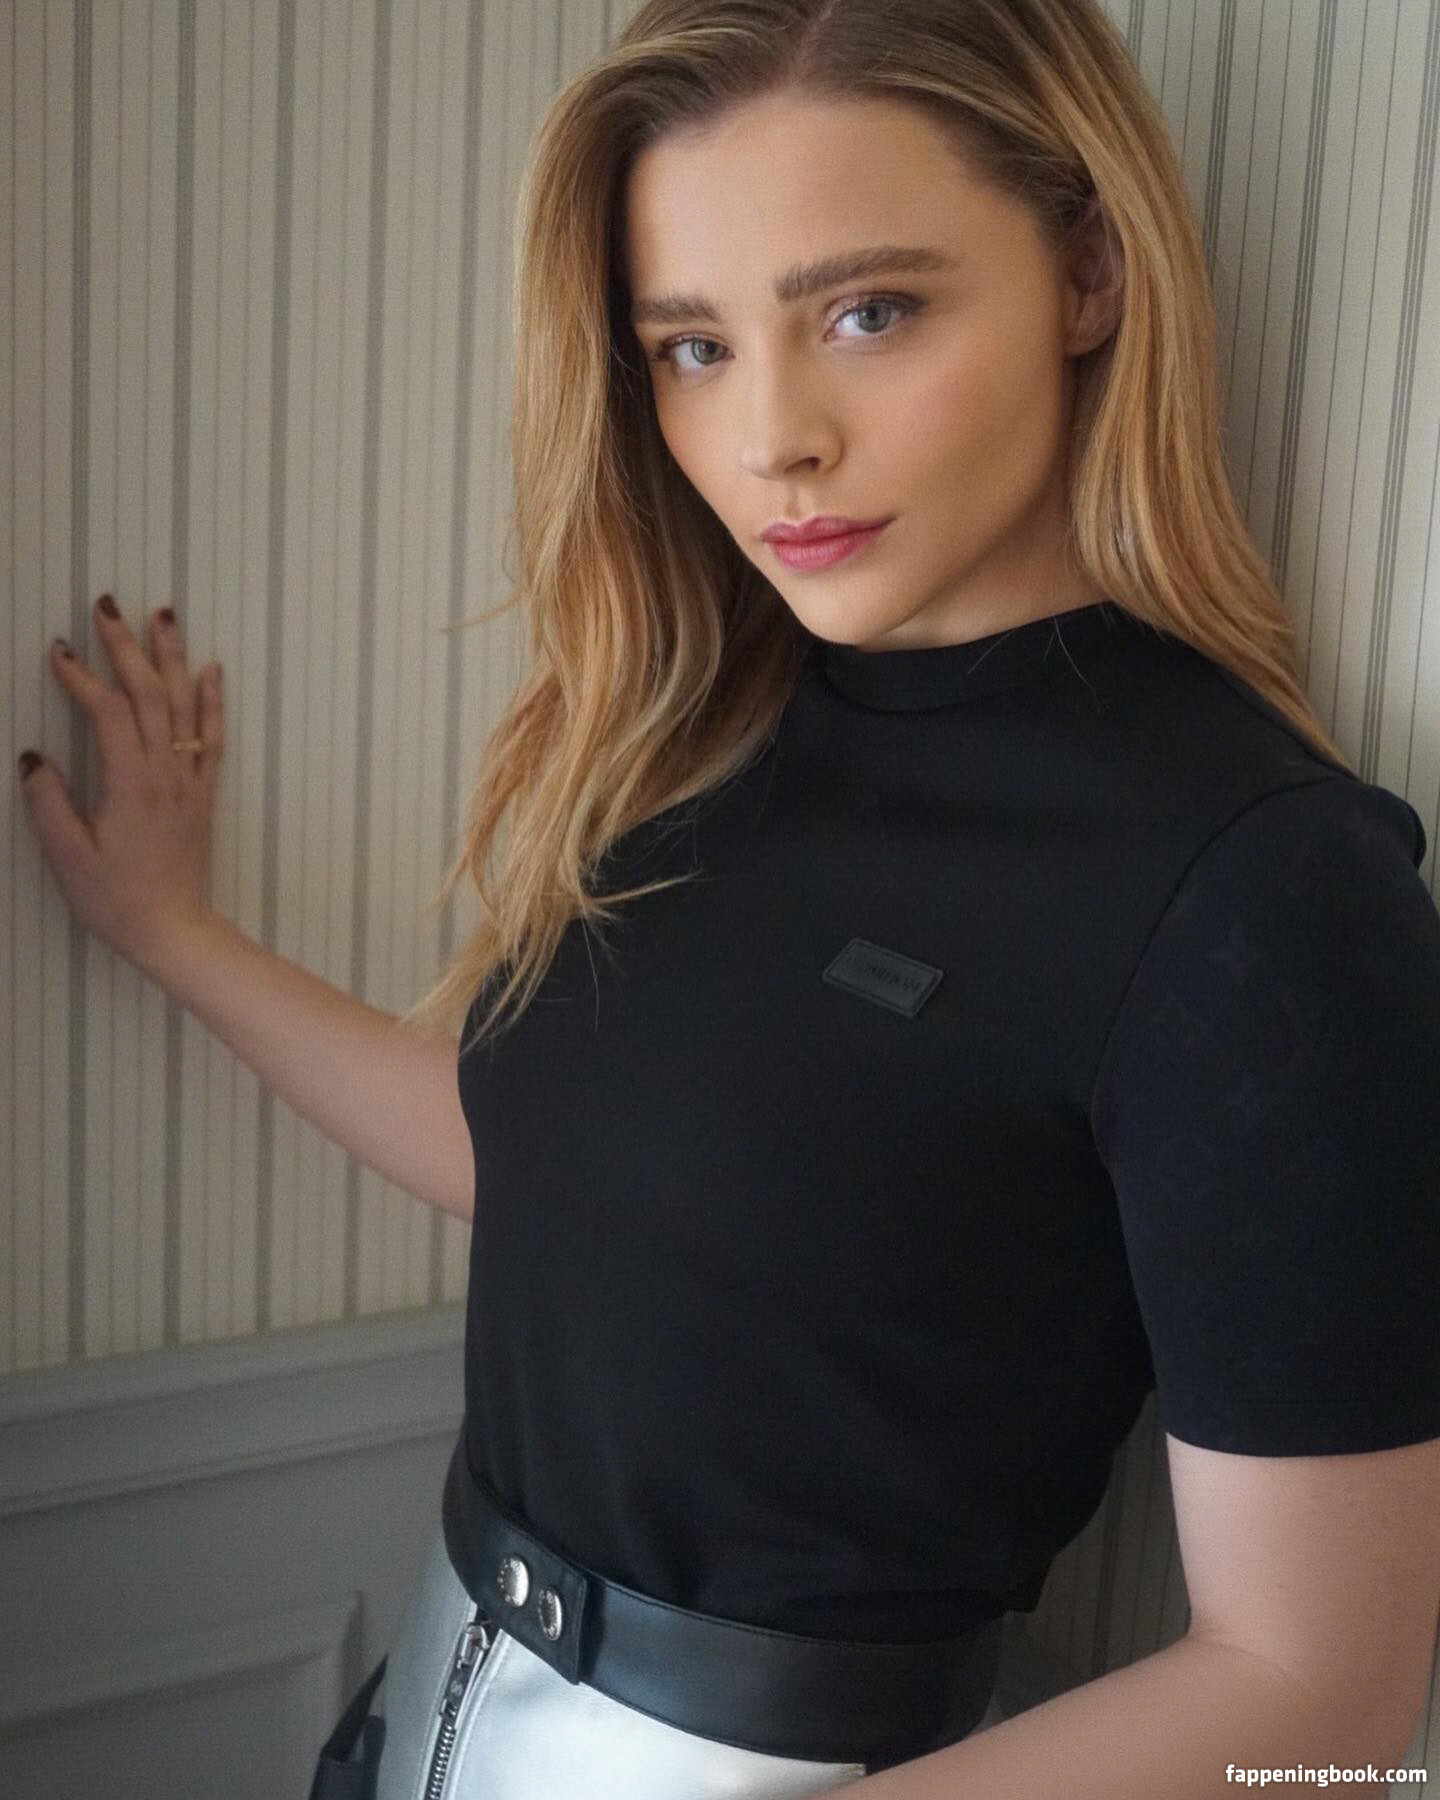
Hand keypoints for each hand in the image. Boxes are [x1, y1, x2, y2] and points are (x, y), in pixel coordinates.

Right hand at [17, 594, 224, 976]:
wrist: (173, 930)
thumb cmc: (115, 899)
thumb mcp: (67, 856)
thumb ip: (49, 802)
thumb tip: (33, 755)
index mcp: (131, 784)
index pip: (108, 712)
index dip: (83, 677)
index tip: (59, 650)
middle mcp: (166, 773)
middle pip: (149, 694)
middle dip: (127, 645)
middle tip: (109, 603)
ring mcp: (189, 780)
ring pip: (184, 705)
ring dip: (172, 656)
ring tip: (163, 613)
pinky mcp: (202, 793)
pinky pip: (211, 736)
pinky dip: (211, 699)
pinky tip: (211, 669)